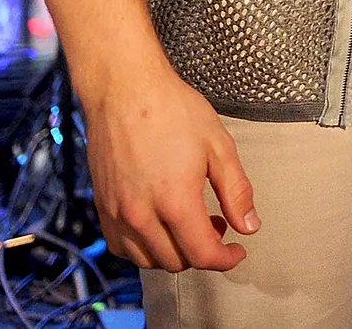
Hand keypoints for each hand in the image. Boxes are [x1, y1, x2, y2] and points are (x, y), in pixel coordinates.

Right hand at [81, 59, 258, 270]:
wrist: (125, 90)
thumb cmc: (174, 110)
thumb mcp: (218, 145)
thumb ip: (236, 191)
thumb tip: (249, 226)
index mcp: (175, 201)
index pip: (202, 254)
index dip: (226, 260)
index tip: (238, 252)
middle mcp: (141, 215)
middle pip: (175, 262)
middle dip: (202, 252)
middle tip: (218, 224)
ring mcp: (117, 213)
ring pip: (147, 260)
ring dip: (174, 252)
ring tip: (190, 222)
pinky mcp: (102, 207)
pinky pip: (123, 247)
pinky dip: (144, 247)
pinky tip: (160, 224)